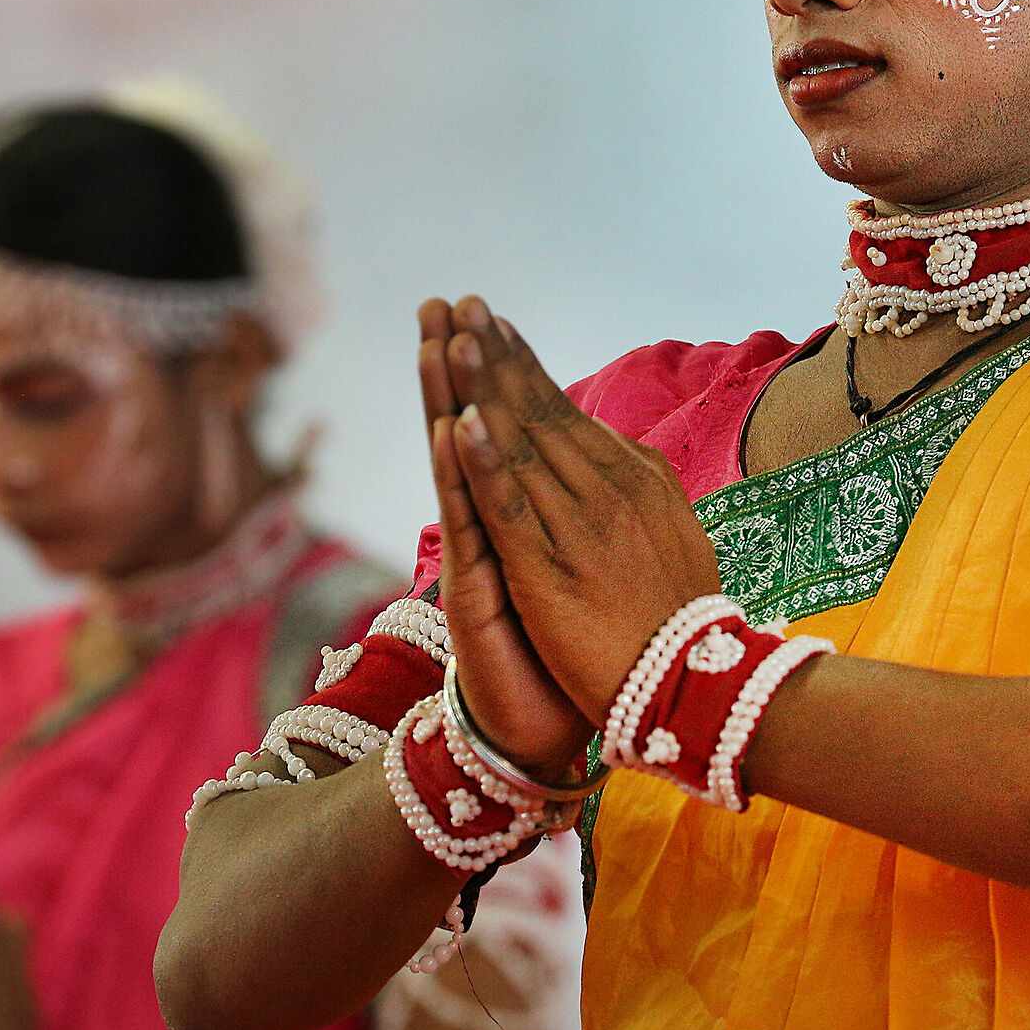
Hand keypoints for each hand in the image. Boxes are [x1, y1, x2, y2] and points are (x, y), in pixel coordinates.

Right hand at [419, 299, 591, 775]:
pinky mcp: (474, 592)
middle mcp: (490, 527)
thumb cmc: (569, 644)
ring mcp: (478, 556)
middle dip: (456, 365)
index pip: (500, 425)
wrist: (547, 725)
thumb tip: (595, 458)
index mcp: (520, 513)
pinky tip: (452, 432)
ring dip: (448, 400)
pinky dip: (462, 475)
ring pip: (460, 467)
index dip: (488, 370)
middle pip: (469, 430)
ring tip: (435, 343)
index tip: (480, 311)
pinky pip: (468, 523)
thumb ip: (575, 512)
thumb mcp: (579, 565)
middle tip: (439, 303)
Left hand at [437, 296, 722, 720]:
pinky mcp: (548, 570)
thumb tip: (624, 452)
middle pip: (537, 414)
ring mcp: (576, 528)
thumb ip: (643, 490)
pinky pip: (510, 507)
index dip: (525, 367)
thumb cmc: (681, 619)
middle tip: (462, 304)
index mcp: (632, 481)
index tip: (494, 325)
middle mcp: (604, 492)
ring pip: (519, 447)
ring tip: (451, 337)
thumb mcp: (674, 534)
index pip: (565, 414)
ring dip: (483, 389)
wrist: (694, 686)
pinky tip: (459, 424)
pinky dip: (483, 464)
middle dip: (496, 356)